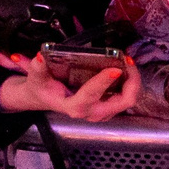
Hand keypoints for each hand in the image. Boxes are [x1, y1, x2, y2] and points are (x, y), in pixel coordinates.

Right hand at [0, 51, 142, 118]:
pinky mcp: (107, 107)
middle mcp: (90, 112)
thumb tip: (40, 56)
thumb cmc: (43, 88)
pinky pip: (125, 97)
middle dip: (130, 82)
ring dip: (132, 81)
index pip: (90, 97)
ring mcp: (101, 112)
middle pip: (121, 103)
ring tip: (128, 60)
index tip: (113, 69)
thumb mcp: (36, 78)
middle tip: (128, 61)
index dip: (102, 84)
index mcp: (73, 106)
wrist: (45, 98)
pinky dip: (130, 83)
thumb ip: (36, 68)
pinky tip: (126, 67)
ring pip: (127, 100)